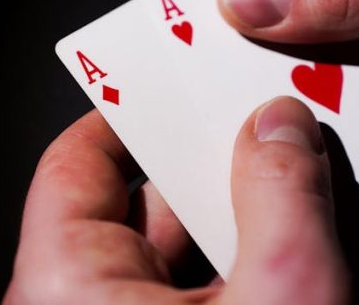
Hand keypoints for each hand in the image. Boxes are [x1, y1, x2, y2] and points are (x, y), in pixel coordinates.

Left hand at [4, 97, 347, 303]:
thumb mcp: (282, 299)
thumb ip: (283, 203)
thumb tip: (281, 127)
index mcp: (67, 290)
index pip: (75, 165)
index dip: (129, 111)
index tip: (175, 77)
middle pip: (137, 203)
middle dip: (204, 163)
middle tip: (254, 122)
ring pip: (174, 252)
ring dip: (231, 219)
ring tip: (290, 183)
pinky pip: (194, 289)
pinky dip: (238, 266)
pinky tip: (292, 246)